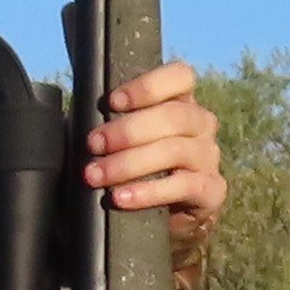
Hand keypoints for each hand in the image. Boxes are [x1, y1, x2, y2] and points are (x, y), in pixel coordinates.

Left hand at [89, 62, 226, 234]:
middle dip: (127, 130)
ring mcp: (209, 157)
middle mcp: (201, 125)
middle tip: (92, 145)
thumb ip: (111, 122)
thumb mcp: (122, 139)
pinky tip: (121, 197)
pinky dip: (148, 191)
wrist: (159, 212)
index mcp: (181, 102)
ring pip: (175, 150)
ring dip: (128, 163)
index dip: (147, 86)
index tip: (112, 101)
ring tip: (96, 175)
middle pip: (174, 116)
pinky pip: (184, 186)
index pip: (180, 77)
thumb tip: (79, 118)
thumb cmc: (133, 166)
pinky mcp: (211, 190)